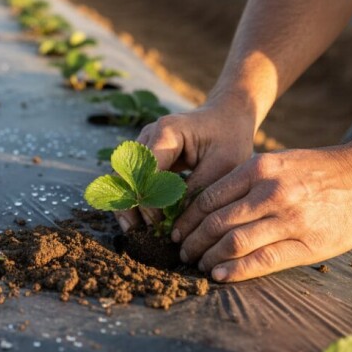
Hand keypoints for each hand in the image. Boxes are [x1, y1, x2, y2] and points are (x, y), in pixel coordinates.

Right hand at [115, 100, 255, 231]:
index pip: (147, 172)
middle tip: (141, 235)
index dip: (150, 201)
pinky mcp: (145, 156)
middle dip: (130, 206)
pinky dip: (134, 200)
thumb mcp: (223, 166)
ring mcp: (142, 145)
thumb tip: (175, 226)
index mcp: (166, 132)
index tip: (162, 226)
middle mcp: (147, 136)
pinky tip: (141, 223)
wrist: (227, 116)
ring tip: (136, 233)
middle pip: (126, 175)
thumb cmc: (229, 138)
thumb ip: (197, 193)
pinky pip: (131, 180)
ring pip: (122, 178)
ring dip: (127, 205)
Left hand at [174, 146, 351, 281]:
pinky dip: (236, 270)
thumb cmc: (315, 171)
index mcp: (258, 169)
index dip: (187, 219)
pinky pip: (263, 260)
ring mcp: (290, 219)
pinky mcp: (308, 244)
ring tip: (200, 264)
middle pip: (216, 222)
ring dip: (210, 257)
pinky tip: (220, 274)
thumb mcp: (276, 162)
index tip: (177, 231)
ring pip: (234, 242)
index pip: (208, 198)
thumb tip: (202, 206)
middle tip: (182, 252)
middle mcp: (271, 192)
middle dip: (193, 241)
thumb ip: (244, 181)